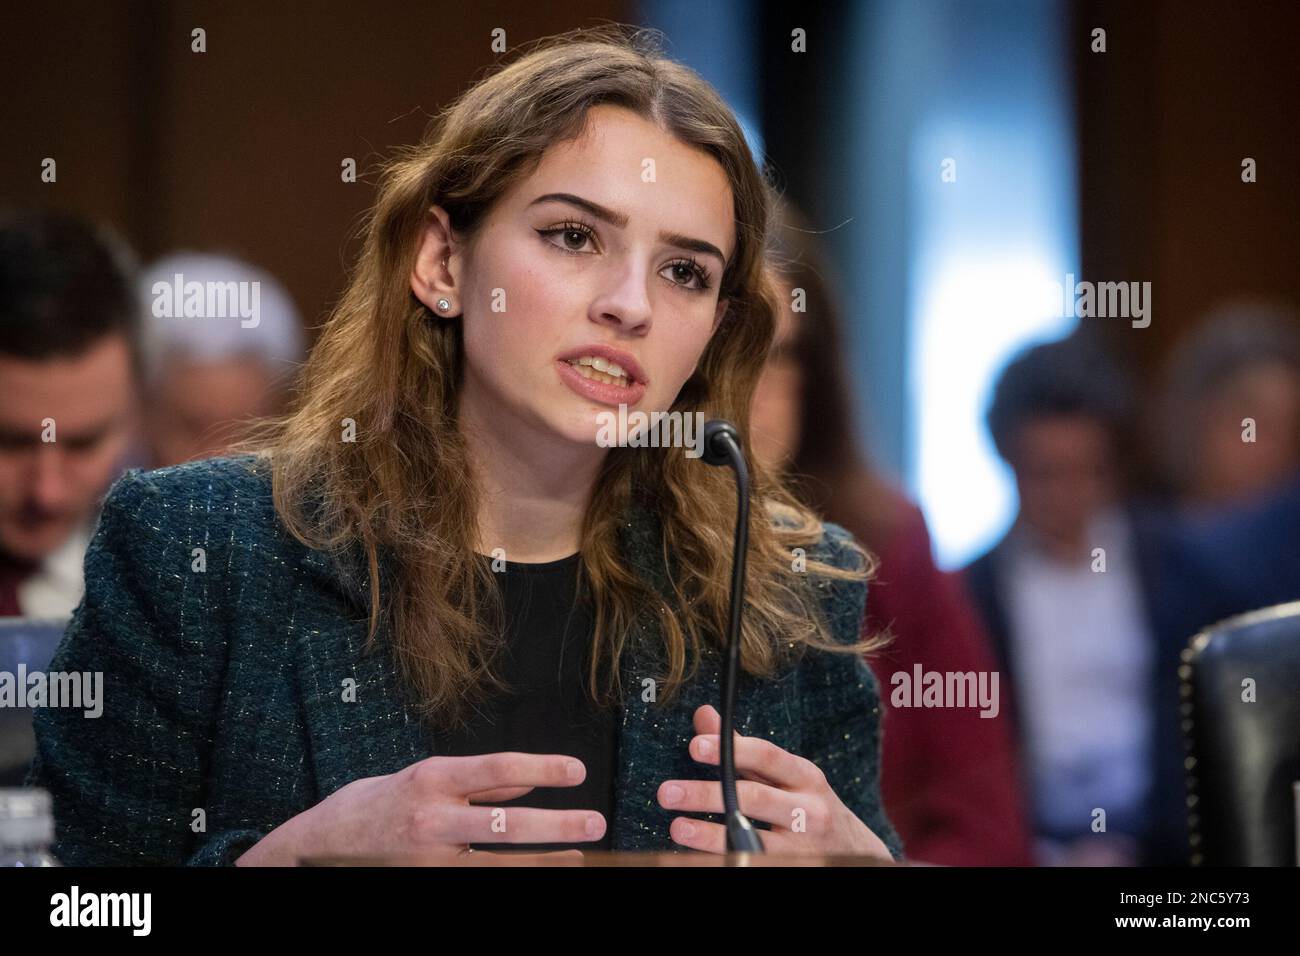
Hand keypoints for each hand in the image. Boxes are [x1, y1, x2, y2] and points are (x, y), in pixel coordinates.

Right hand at [236, 752, 605, 864]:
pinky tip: (545, 872)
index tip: (578, 770)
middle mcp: (432, 820)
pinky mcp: (426, 883)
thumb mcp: (423, 776)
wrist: (317, 846)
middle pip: (505, 824)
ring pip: (499, 865)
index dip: (542, 767)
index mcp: (431, 779)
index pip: (497, 768)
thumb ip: (479, 782)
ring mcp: (429, 860)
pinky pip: (480, 882)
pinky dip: (516, 877)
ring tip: (581, 856)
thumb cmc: (377, 804)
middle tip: (596, 821)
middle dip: (556, 825)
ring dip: (545, 862)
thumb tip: (532, 775)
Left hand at [656, 705, 892, 858]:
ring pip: (752, 839)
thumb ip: (743, 749)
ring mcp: (801, 847)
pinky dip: (724, 858)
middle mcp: (807, 810)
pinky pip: (753, 863)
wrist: (855, 854)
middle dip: (707, 794)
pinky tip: (698, 856)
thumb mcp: (787, 775)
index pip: (766, 756)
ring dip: (710, 836)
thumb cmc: (810, 806)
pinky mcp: (792, 870)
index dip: (729, 750)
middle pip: (754, 798)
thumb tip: (704, 716)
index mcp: (804, 776)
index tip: (694, 746)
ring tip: (677, 828)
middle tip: (667, 792)